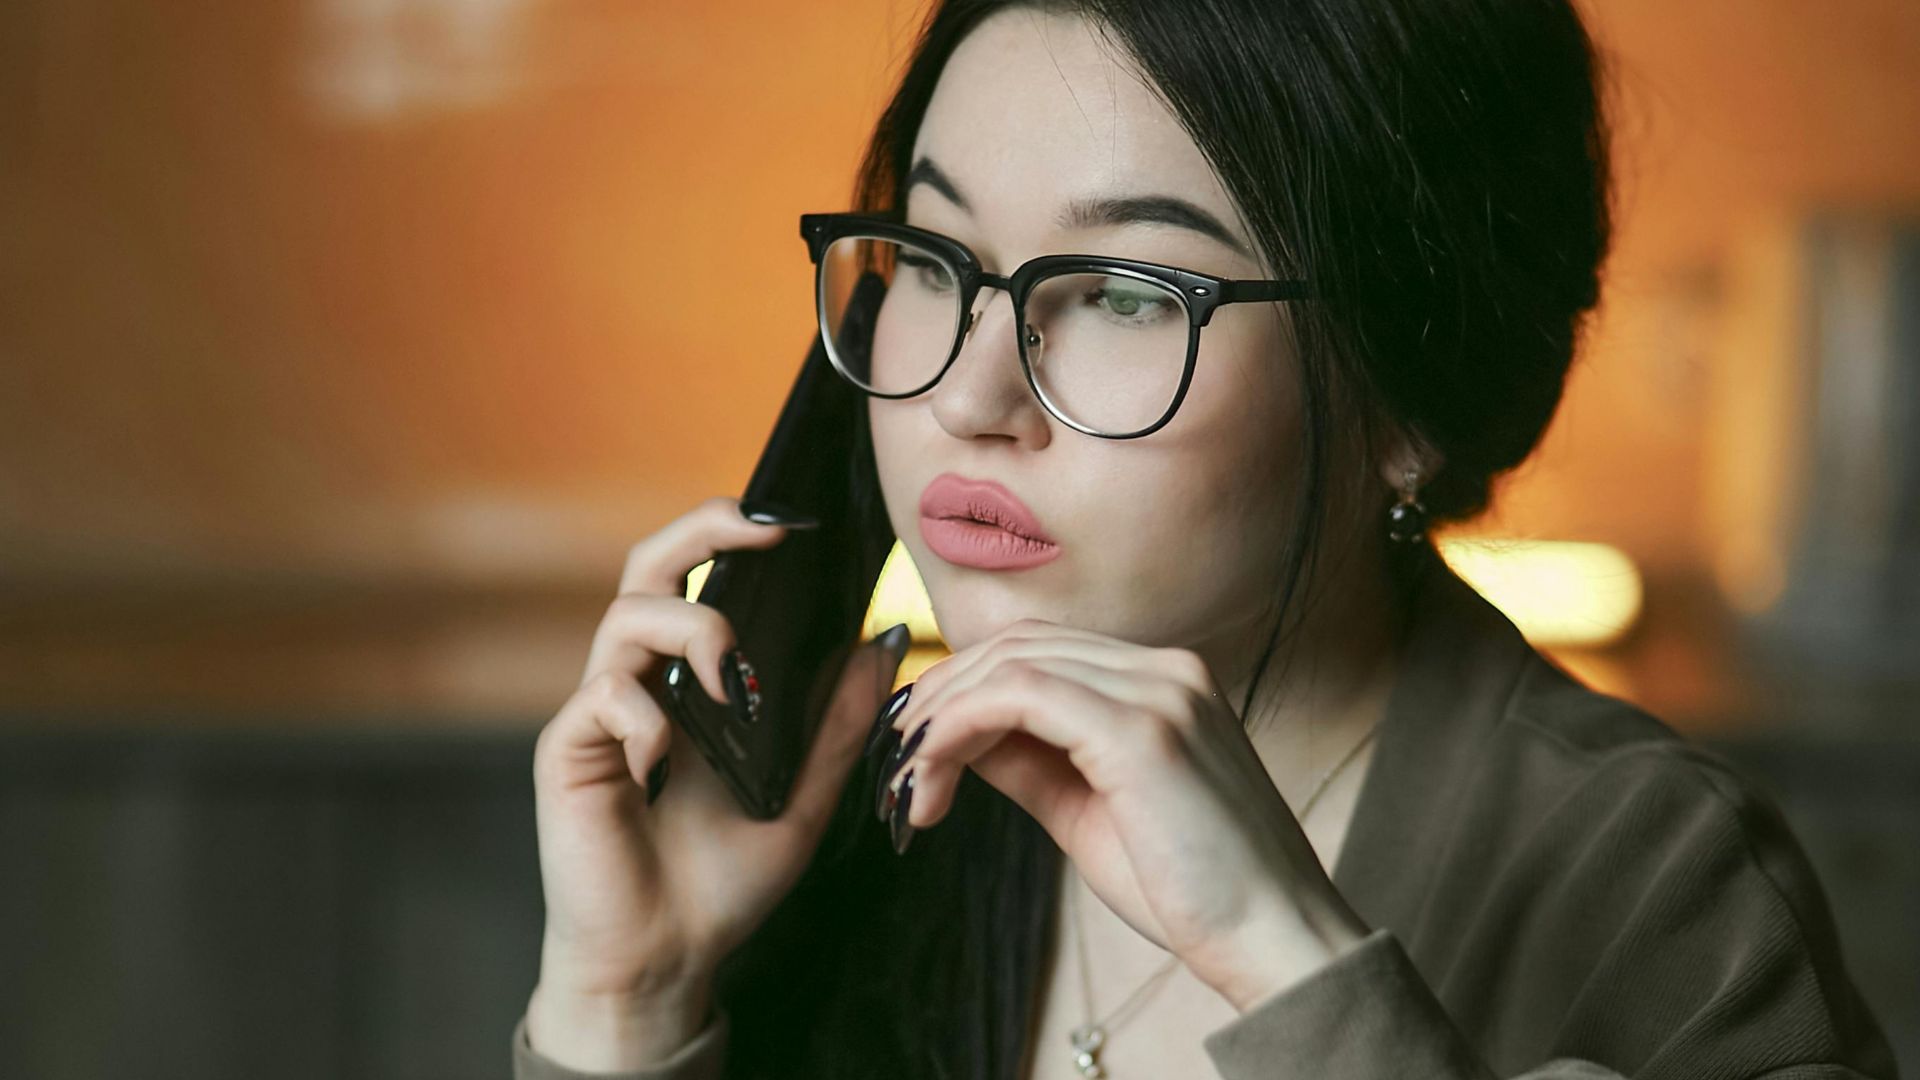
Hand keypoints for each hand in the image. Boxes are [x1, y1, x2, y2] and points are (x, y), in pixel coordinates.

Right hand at [527, 497, 909, 1067]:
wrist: (667, 960)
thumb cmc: (722, 881)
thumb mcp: (804, 796)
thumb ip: (837, 723)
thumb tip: (881, 641)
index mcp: (692, 680)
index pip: (702, 579)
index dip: (736, 537)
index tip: (797, 527)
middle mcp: (642, 680)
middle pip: (650, 566)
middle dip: (702, 530)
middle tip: (762, 531)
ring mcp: (602, 712)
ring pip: (628, 617)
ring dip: (692, 632)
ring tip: (731, 684)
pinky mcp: (570, 752)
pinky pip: (602, 696)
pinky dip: (645, 716)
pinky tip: (668, 764)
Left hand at [880, 619, 1369, 1010]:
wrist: (1277, 940)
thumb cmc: (1194, 889)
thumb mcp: (1090, 811)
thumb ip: (1030, 762)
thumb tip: (958, 738)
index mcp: (1165, 681)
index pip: (1039, 651)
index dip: (964, 687)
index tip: (916, 745)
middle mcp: (1167, 669)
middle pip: (1017, 647)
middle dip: (940, 698)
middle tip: (896, 763)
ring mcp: (1160, 691)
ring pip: (1010, 664)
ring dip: (941, 718)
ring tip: (910, 783)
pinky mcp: (1143, 729)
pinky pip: (1019, 696)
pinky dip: (960, 728)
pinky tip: (934, 774)